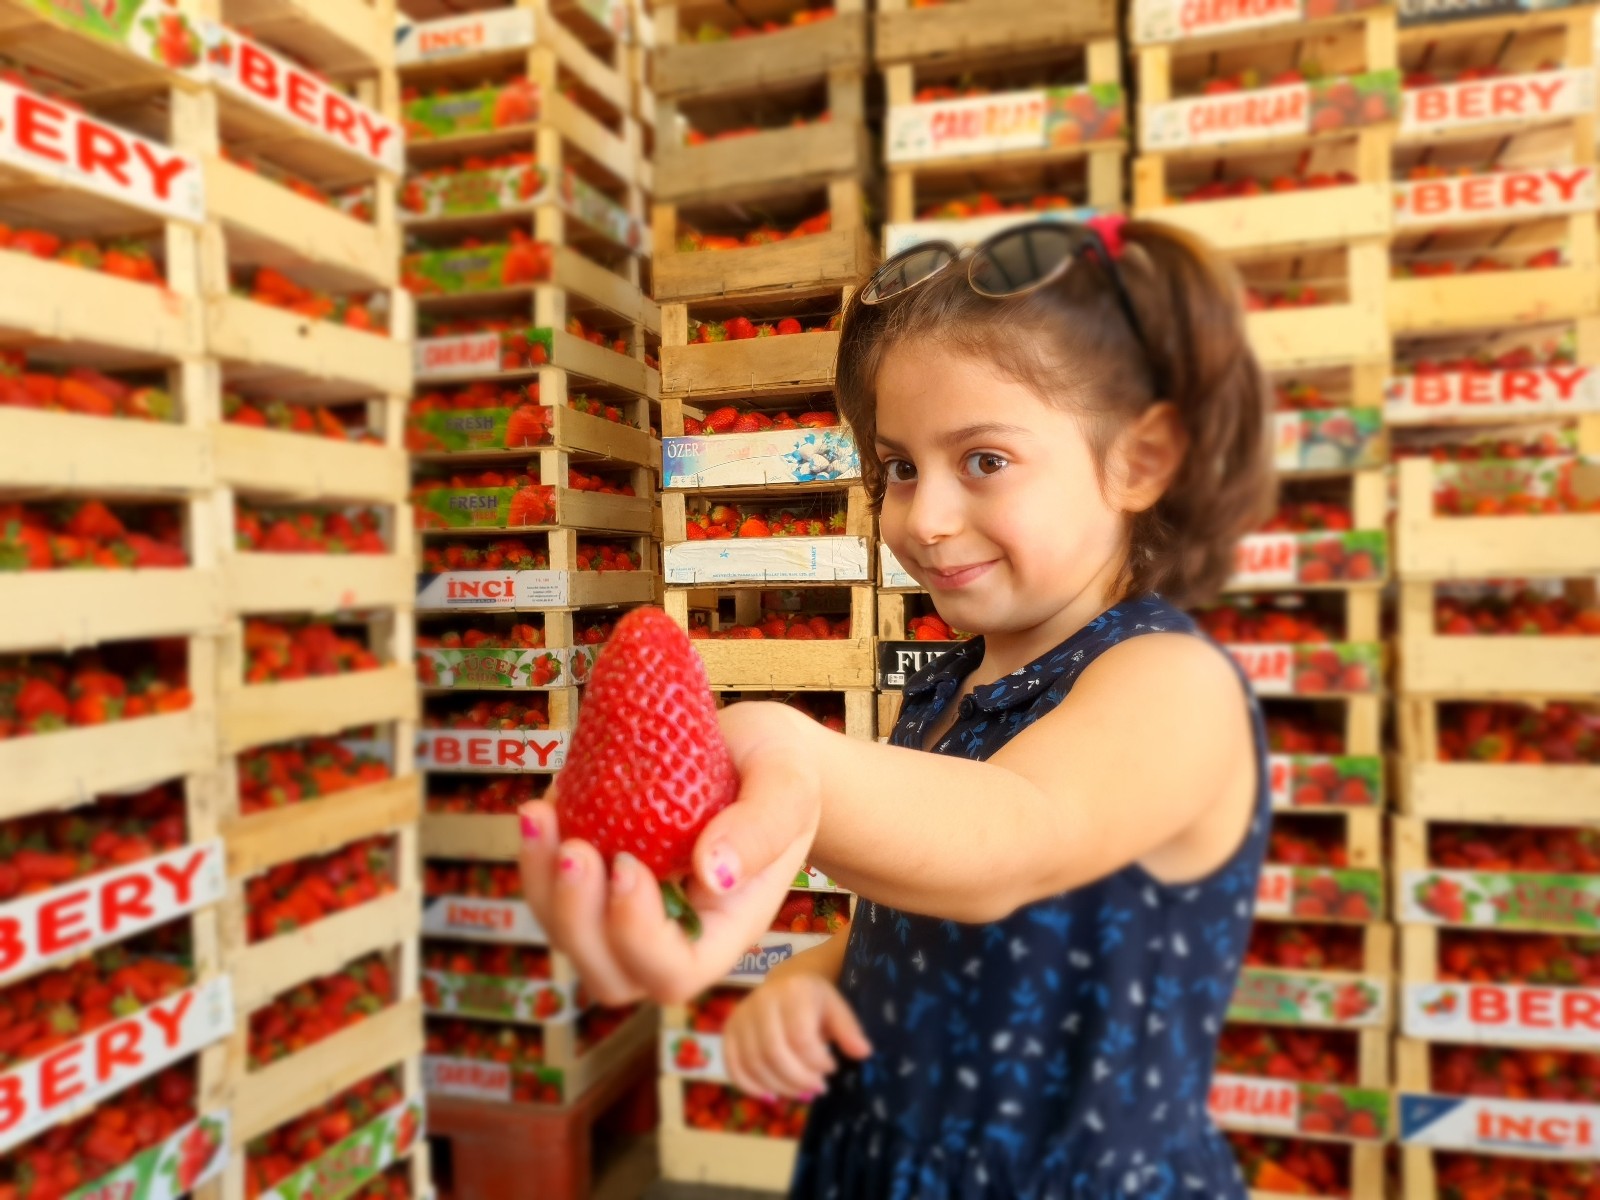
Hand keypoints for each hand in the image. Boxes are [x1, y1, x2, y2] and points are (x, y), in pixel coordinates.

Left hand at [517, 701, 823, 1005]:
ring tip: (540, 817)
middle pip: (609, 974)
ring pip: (570, 937)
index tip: (629, 865)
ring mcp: (632, 911)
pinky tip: (543, 807)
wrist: (756, 752)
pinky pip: (554, 892)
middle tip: (574, 849)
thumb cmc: (782, 771)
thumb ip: (762, 828)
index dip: (639, 937)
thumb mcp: (789, 787)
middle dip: (577, 920)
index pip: (674, 971)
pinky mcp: (602, 880)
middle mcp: (675, 933)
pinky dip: (537, 857)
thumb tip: (711, 875)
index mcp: (727, 928)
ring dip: (543, 888)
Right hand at [725, 971, 871, 1100]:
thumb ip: (849, 1030)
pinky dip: (751, 1087)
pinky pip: (734, 1067)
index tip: (831, 1068)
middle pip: (774, 1053)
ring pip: (755, 1064)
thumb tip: (863, 1053)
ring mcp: (741, 1017)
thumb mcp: (837, 1007)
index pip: (800, 1037)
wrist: (785, 982)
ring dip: (780, 1086)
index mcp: (792, 992)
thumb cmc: (815, 999)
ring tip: (801, 1092)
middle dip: (799, 1079)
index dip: (817, 1062)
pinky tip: (772, 1094)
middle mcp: (761, 1002)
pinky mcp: (728, 1031)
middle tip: (818, 1089)